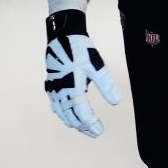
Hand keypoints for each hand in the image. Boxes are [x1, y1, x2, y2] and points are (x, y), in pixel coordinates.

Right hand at [44, 9, 120, 137]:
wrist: (61, 35)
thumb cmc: (80, 49)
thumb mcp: (97, 65)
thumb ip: (106, 85)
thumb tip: (116, 102)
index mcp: (73, 87)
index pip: (82, 113)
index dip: (91, 124)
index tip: (100, 131)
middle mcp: (61, 91)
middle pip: (71, 116)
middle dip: (83, 126)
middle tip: (95, 132)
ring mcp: (53, 89)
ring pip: (62, 113)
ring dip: (73, 121)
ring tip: (83, 127)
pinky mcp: (50, 85)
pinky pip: (55, 105)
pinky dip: (62, 113)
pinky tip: (67, 115)